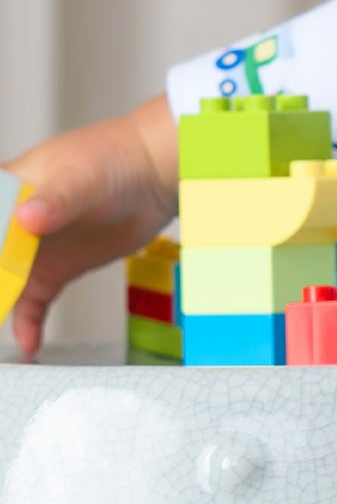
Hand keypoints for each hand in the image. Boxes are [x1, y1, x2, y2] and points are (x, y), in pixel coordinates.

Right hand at [4, 95, 178, 359]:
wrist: (154, 178)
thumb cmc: (113, 161)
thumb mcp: (81, 178)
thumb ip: (54, 200)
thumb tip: (26, 219)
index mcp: (6, 188)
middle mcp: (11, 222)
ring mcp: (32, 249)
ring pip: (4, 284)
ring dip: (0, 307)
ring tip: (0, 333)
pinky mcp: (55, 270)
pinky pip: (33, 302)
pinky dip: (29, 323)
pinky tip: (29, 342)